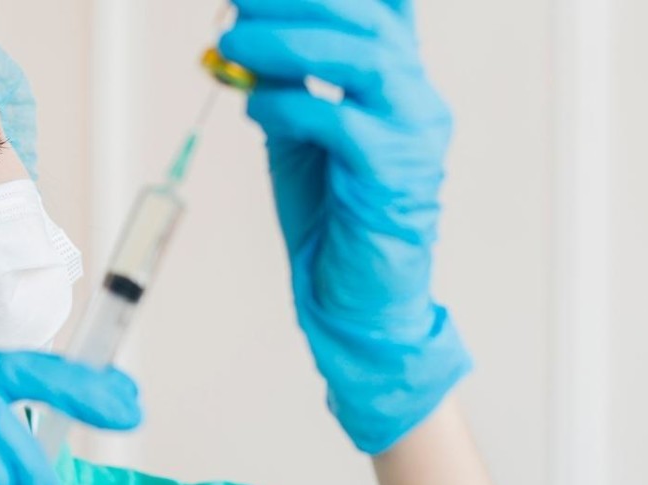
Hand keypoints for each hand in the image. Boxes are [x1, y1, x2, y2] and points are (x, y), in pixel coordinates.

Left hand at [220, 0, 471, 453]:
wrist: (356, 293)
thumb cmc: (331, 211)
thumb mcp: (298, 131)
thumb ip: (282, 81)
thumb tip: (238, 30)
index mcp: (397, 78)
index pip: (382, 6)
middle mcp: (416, 96)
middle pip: (370, 18)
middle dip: (297, 2)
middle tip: (237, 1)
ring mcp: (413, 134)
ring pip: (363, 59)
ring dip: (290, 42)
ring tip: (232, 41)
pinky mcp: (393, 175)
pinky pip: (341, 124)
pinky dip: (291, 106)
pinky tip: (254, 107)